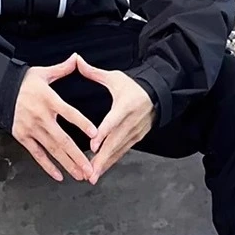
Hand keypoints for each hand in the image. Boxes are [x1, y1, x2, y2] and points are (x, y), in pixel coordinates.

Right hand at [11, 53, 96, 182]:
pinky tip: (58, 175)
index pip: (69, 113)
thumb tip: (77, 58)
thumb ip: (62, 69)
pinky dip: (47, 166)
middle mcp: (40, 117)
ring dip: (67, 164)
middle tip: (90, 168)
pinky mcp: (22, 137)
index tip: (96, 134)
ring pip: (52, 150)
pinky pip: (37, 154)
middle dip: (77, 156)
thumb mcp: (42, 73)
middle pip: (62, 139)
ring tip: (80, 174)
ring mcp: (31, 129)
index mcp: (48, 100)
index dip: (82, 123)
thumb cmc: (23, 81)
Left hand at [76, 54, 156, 184]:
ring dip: (105, 164)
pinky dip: (112, 161)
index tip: (93, 145)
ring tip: (92, 176)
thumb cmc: (133, 86)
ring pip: (118, 151)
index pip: (113, 121)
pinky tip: (101, 170)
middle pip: (115, 142)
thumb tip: (76, 59)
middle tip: (89, 171)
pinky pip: (122, 151)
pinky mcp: (137, 138)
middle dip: (102, 158)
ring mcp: (135, 132)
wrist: (158, 93)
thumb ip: (93, 72)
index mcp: (125, 106)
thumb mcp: (114, 77)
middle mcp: (131, 122)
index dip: (103, 134)